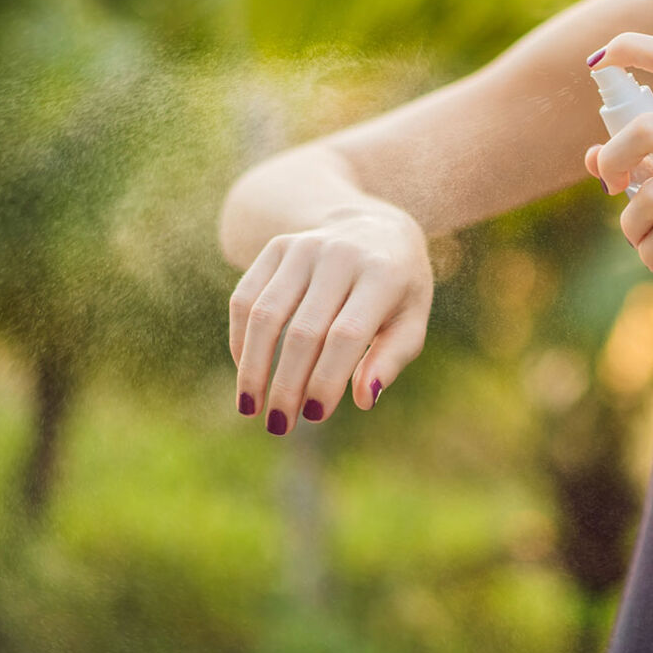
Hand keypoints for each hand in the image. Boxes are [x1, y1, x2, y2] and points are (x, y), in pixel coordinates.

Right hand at [228, 199, 432, 434]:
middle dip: (287, 385)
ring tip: (251, 407)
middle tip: (279, 426)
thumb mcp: (412, 319)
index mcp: (382, 274)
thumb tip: (364, 399)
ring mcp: (305, 247)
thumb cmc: (398, 288)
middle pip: (303, 331)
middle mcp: (340, 255)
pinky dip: (241, 339)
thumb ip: (392, 358)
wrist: (375, 226)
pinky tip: (245, 370)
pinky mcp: (277, 247)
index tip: (314, 416)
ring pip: (265, 315)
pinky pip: (246, 298)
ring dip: (252, 367)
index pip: (346, 336)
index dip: (326, 379)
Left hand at [583, 31, 652, 306]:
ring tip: (641, 242)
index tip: (597, 61)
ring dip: (631, 226)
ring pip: (651, 193)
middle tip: (611, 186)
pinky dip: (651, 252)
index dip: (629, 48)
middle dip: (612, 159)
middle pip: (645, 127)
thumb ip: (652, 162)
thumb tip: (590, 157)